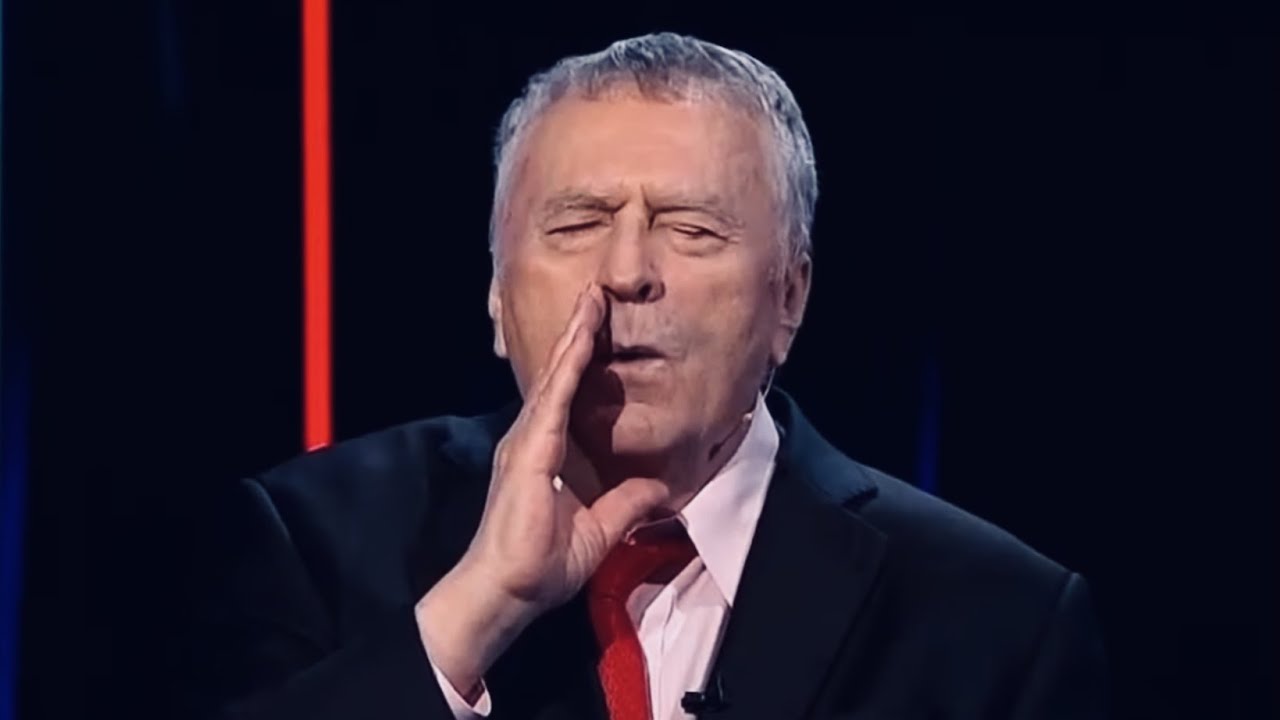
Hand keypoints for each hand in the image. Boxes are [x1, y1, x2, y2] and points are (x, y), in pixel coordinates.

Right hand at [415, 284, 669, 698]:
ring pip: (556, 377)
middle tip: (597, 294)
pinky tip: (582, 337)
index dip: (586, 360)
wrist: (507, 591)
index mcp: (547, 453)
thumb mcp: (600, 530)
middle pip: (561, 375)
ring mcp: (527, 441)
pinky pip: (554, 398)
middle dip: (580, 333)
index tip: (600, 325)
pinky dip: (569, 365)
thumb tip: (659, 487)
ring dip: (576, 337)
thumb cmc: (540, 567)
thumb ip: (626, 504)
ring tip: (592, 299)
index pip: (570, 396)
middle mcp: (532, 439)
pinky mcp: (530, 450)